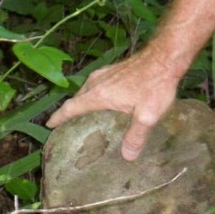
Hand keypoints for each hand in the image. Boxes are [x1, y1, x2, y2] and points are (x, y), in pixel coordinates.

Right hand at [47, 46, 180, 160]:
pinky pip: (96, 84)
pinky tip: (104, 101)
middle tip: (66, 125)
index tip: (49, 124)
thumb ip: (136, 136)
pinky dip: (93, 94)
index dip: (59, 117)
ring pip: (86, 90)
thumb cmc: (155, 84)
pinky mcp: (114, 69)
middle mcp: (97, 82)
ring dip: (82, 101)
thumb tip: (127, 156)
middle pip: (77, 98)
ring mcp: (105, 73)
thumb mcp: (147, 116)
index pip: (72, 107)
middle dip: (69, 111)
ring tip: (83, 115)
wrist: (165, 56)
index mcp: (99, 94)